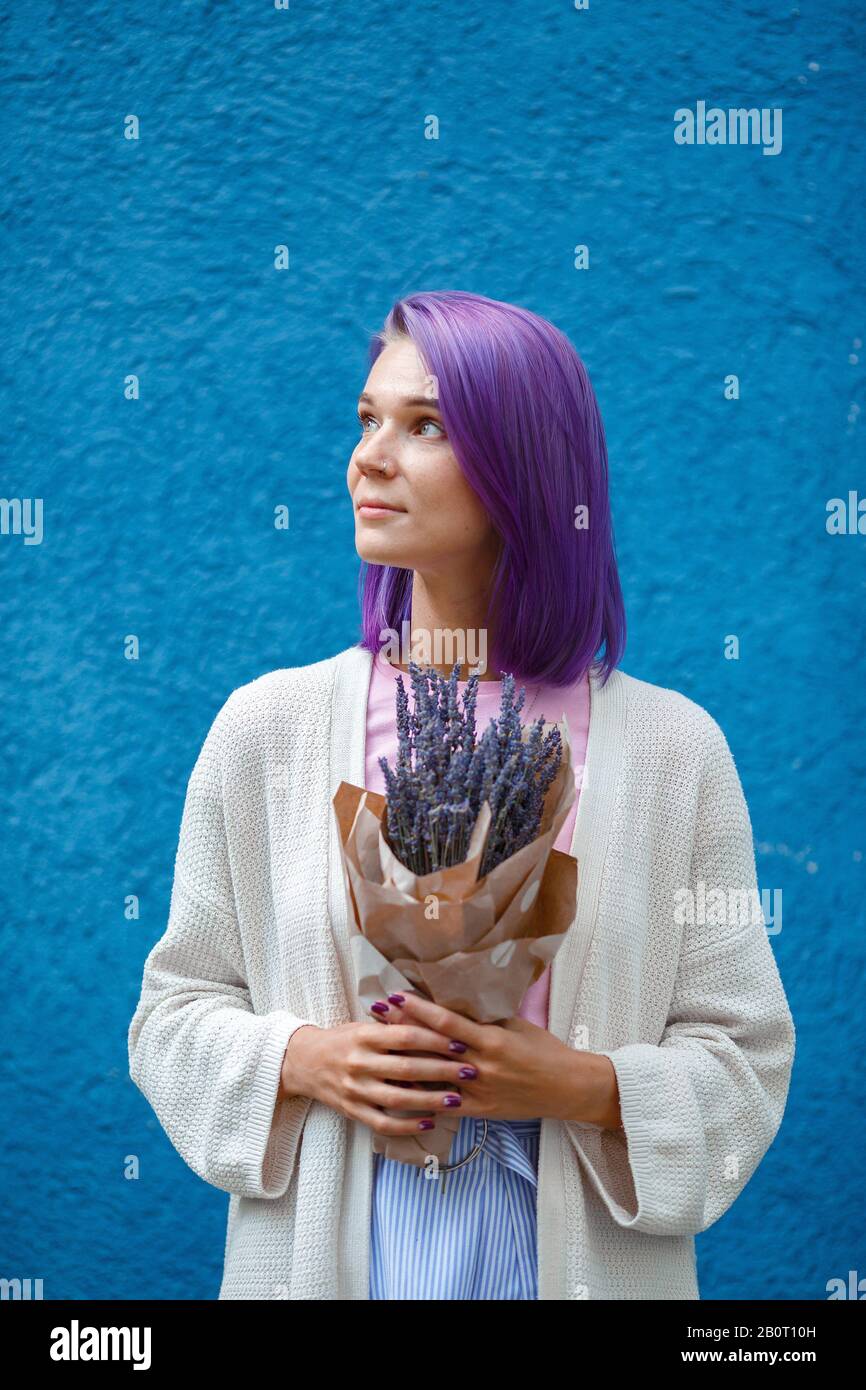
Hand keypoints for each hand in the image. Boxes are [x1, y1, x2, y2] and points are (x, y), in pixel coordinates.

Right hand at [278, 1018, 486, 1137]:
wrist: (303, 1062)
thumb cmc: (342, 1039)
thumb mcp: (363, 1025)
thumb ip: (393, 1026)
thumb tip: (432, 1021)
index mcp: (364, 1036)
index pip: (405, 1036)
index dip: (434, 1040)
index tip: (460, 1043)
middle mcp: (359, 1062)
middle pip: (407, 1067)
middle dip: (442, 1070)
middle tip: (470, 1071)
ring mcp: (356, 1089)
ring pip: (398, 1098)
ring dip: (430, 1100)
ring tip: (456, 1099)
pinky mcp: (353, 1111)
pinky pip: (384, 1123)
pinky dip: (408, 1125)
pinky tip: (430, 1122)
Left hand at [370, 990, 622, 1127]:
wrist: (567, 1088)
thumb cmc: (545, 1050)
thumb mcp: (517, 1025)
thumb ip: (485, 1019)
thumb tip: (455, 1002)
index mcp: (491, 1040)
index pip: (447, 1022)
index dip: (419, 1009)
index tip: (395, 996)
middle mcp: (481, 1066)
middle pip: (433, 1047)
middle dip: (402, 1030)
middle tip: (374, 1016)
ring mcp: (479, 1091)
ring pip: (433, 1077)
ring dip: (404, 1062)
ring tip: (379, 1050)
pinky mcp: (481, 1111)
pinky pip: (445, 1105)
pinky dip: (423, 1098)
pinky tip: (400, 1091)